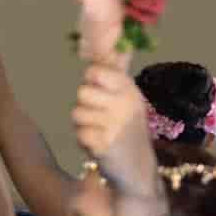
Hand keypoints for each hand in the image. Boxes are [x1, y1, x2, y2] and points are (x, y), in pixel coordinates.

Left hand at [71, 62, 155, 184]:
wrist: (138, 169)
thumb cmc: (128, 130)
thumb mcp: (126, 99)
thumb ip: (114, 76)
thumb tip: (112, 46)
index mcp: (130, 88)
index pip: (96, 71)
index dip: (91, 80)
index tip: (100, 91)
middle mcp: (125, 102)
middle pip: (82, 91)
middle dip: (84, 106)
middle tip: (100, 118)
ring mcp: (116, 123)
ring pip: (77, 113)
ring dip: (83, 125)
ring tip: (100, 132)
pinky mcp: (105, 143)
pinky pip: (79, 133)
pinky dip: (84, 141)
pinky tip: (99, 145)